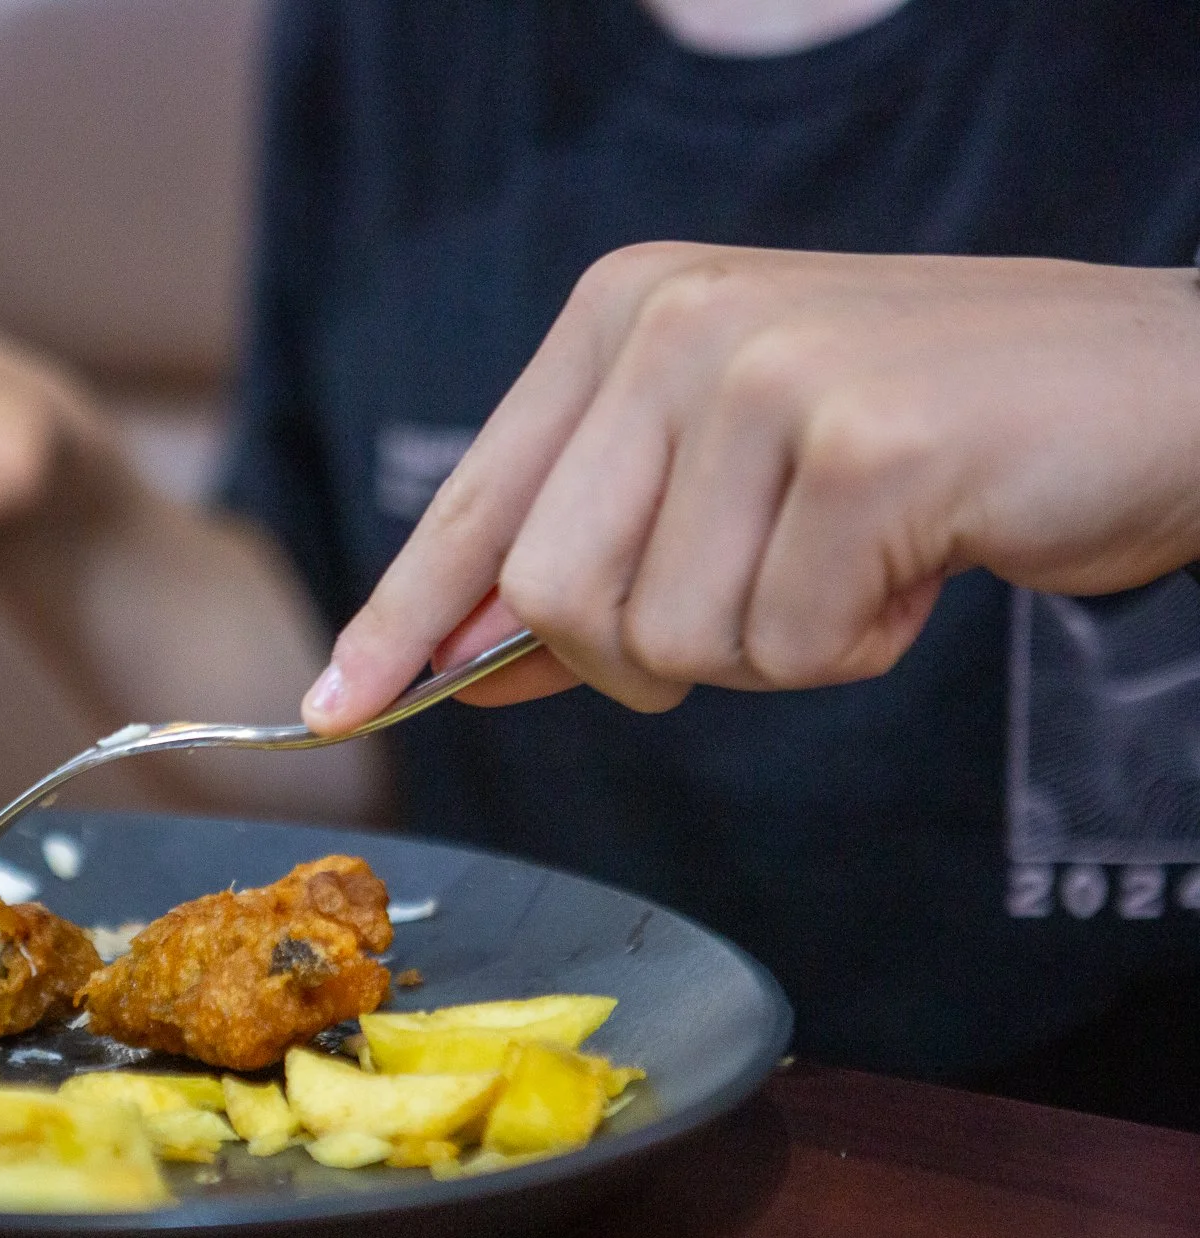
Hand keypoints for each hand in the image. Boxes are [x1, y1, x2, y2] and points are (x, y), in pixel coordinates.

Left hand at [302, 245, 1199, 728]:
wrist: (1161, 387)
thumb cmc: (936, 440)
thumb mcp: (731, 471)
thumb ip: (596, 550)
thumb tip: (459, 661)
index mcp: (623, 315)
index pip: (476, 501)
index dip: (403, 620)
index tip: (336, 707)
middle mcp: (673, 323)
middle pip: (554, 597)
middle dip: (648, 653)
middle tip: (767, 599)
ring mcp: (764, 376)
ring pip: (668, 639)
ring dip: (772, 643)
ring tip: (857, 556)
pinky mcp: (859, 448)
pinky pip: (789, 647)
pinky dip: (856, 645)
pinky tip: (917, 560)